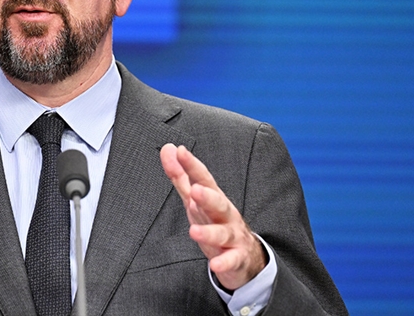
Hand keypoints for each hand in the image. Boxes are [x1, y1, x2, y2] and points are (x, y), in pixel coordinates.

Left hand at [160, 143, 265, 289]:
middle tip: (196, 191)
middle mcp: (225, 215)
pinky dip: (225, 262)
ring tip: (194, 232)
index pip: (204, 179)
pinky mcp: (237, 258)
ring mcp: (233, 236)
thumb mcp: (196, 199)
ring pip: (224, 233)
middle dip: (208, 197)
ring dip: (210, 232)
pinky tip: (215, 265)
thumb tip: (168, 149)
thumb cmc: (216, 222)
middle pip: (219, 203)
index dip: (192, 166)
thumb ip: (181, 176)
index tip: (180, 152)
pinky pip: (232, 260)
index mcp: (214, 199)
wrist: (245, 256)